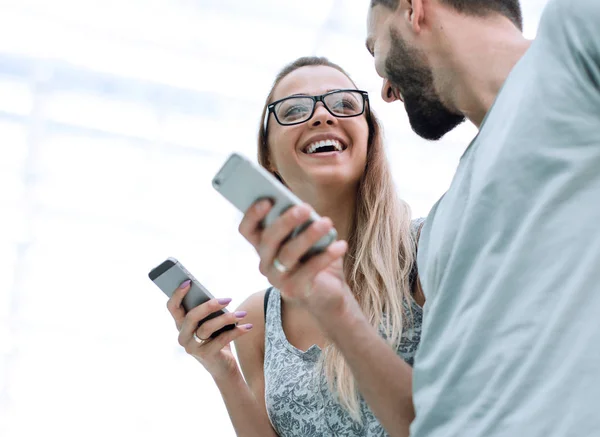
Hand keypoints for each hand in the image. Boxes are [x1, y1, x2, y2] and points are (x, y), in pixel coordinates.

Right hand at [166, 280, 252, 379]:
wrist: (223, 367)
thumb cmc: (216, 338)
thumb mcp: (210, 323)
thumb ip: (209, 312)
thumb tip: (219, 299)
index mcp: (181, 324)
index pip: (172, 307)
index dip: (177, 294)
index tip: (188, 281)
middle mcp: (183, 336)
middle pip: (191, 316)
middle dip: (209, 305)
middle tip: (228, 299)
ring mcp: (193, 347)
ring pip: (207, 328)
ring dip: (227, 318)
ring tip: (242, 313)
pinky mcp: (206, 355)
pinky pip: (221, 340)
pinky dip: (236, 331)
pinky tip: (247, 326)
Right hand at [238, 200, 351, 318]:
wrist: (326, 294)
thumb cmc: (314, 257)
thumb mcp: (306, 236)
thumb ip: (301, 222)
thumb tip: (303, 206)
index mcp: (263, 245)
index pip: (247, 229)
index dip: (252, 214)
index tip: (268, 200)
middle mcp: (265, 262)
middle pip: (269, 239)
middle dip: (286, 221)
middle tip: (306, 208)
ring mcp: (277, 279)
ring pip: (288, 254)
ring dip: (308, 236)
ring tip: (327, 222)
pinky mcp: (294, 291)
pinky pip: (309, 270)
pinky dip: (326, 256)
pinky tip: (341, 245)